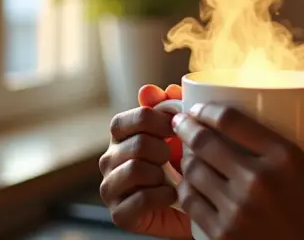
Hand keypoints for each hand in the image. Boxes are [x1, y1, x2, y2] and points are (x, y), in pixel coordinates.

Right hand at [99, 84, 189, 238]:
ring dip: (162, 173)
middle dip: (165, 150)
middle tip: (175, 157)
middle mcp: (109, 160)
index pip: (124, 120)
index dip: (155, 121)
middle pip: (136, 144)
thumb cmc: (184, 163)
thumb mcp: (181, 131)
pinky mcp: (119, 213)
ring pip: (135, 169)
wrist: (195, 204)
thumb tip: (160, 89)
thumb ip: (171, 107)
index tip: (176, 127)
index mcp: (120, 136)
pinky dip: (163, 196)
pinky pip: (141, 198)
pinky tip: (172, 195)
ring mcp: (110, 187)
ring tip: (172, 177)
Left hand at [171, 93, 303, 239]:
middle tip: (181, 124)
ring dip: (184, 159)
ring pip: (193, 173)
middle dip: (186, 128)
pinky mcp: (224, 237)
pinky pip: (192, 204)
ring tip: (184, 154)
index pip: (231, 120)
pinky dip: (186, 191)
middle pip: (205, 142)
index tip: (200, 108)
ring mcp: (238, 211)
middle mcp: (259, 181)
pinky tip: (189, 186)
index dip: (207, 109)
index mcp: (286, 159)